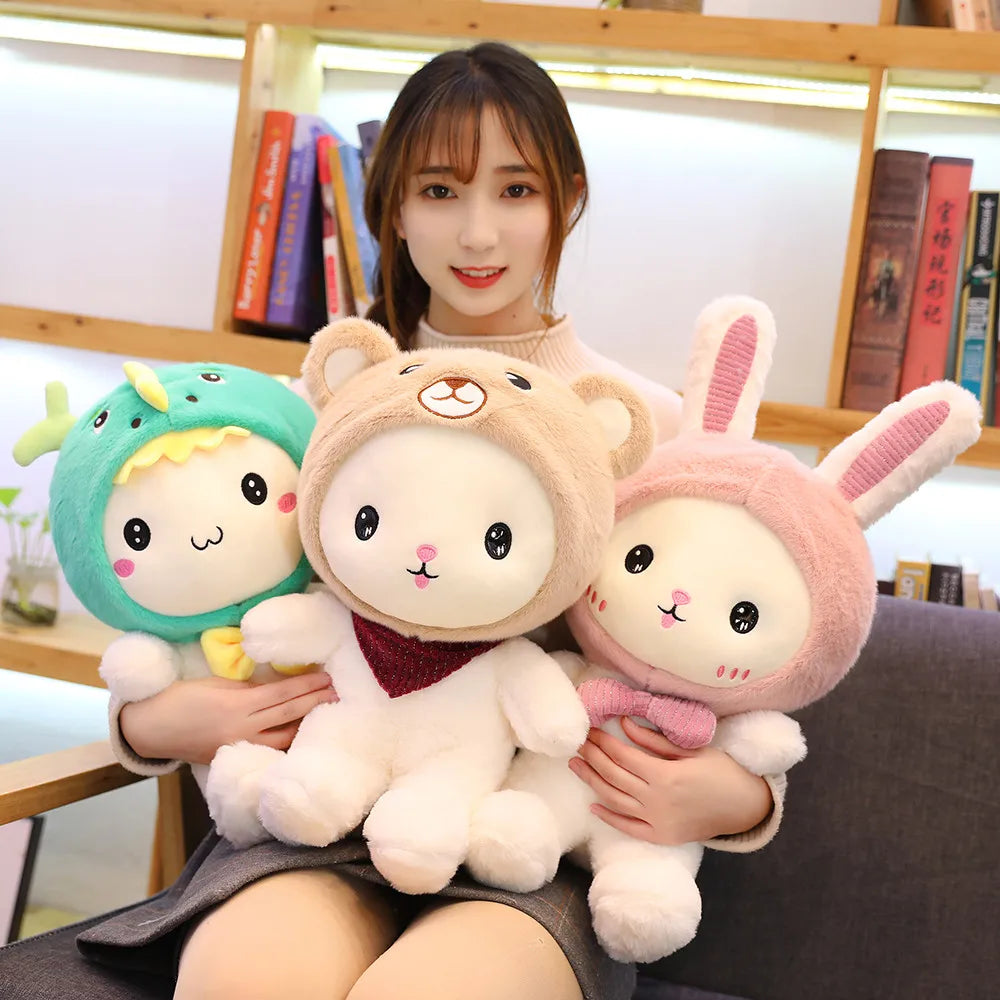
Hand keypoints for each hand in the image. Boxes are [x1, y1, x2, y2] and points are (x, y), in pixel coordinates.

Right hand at [119, 672, 336, 764]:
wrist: (151, 728)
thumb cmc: (182, 699)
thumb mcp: (217, 685)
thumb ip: (249, 689)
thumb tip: (279, 687)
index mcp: (238, 707)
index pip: (282, 695)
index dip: (307, 686)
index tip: (327, 678)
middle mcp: (243, 730)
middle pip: (288, 716)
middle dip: (315, 703)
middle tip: (339, 693)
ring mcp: (240, 747)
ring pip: (283, 738)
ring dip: (306, 725)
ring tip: (327, 714)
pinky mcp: (234, 757)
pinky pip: (268, 750)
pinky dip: (288, 742)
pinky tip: (302, 736)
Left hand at [568, 717, 772, 844]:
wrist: (746, 807)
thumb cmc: (722, 772)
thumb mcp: (690, 750)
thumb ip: (653, 740)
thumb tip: (623, 724)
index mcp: (664, 775)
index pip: (622, 756)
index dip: (603, 742)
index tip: (591, 730)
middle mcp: (656, 800)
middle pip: (614, 776)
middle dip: (593, 757)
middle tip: (579, 744)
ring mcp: (658, 821)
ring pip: (615, 800)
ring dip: (592, 782)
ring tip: (577, 766)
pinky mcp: (662, 836)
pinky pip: (629, 828)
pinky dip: (609, 818)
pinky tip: (594, 806)